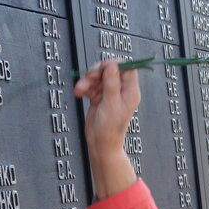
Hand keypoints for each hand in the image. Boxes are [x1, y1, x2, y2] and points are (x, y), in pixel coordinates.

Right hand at [73, 60, 139, 198]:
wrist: (100, 144)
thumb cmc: (110, 129)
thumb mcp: (111, 104)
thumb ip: (111, 83)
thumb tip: (112, 65)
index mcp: (130, 91)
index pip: (127, 68)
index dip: (114, 64)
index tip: (103, 67)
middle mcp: (121, 91)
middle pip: (109, 71)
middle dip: (96, 73)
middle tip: (87, 77)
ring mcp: (109, 93)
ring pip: (98, 78)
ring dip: (87, 81)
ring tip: (80, 89)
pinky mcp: (99, 97)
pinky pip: (91, 85)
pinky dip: (84, 87)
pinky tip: (79, 93)